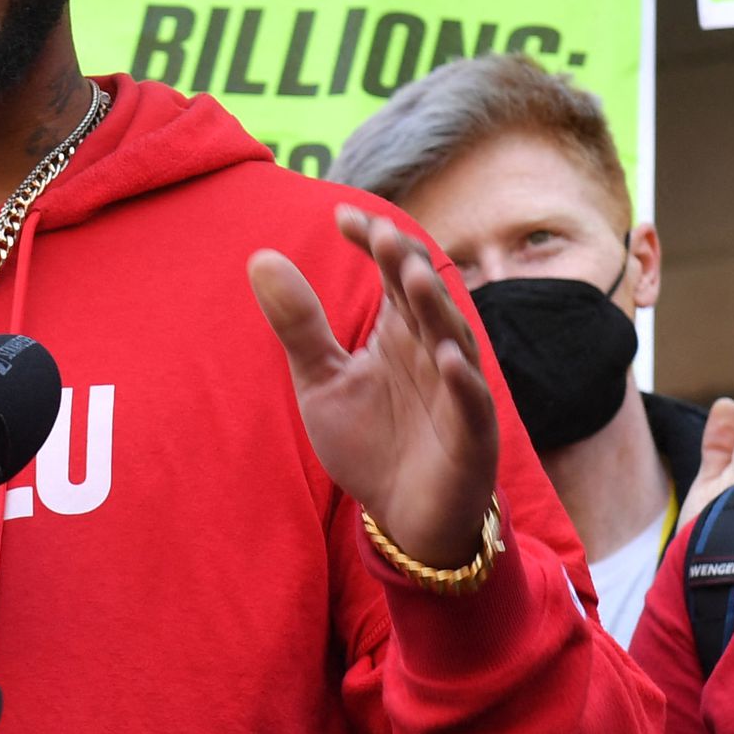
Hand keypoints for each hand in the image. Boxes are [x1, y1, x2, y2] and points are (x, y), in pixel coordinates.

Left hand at [250, 205, 500, 568]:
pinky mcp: (472, 434)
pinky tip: (445, 358)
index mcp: (400, 329)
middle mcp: (433, 348)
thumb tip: (260, 256)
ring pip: (451, 338)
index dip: (373, 241)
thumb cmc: (370, 442)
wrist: (403, 517)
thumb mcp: (321, 381)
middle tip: (382, 235)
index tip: (342, 216)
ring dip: (436, 308)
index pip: (393, 269)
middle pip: (424, 295)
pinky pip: (471, 402)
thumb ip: (298, 324)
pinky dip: (462, 380)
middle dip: (405, 265)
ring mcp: (456, 389)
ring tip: (414, 277)